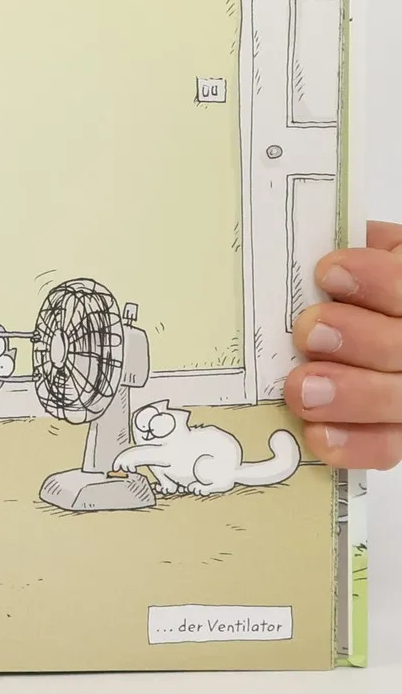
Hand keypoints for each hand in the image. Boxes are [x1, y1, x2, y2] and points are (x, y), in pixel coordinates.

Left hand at [285, 222, 401, 468]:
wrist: (366, 321)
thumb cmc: (354, 282)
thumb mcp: (363, 252)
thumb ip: (353, 248)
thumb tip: (313, 247)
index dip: (379, 280)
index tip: (328, 272)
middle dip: (362, 339)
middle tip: (309, 332)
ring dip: (353, 394)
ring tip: (302, 388)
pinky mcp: (398, 429)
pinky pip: (389, 446)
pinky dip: (354, 444)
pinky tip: (318, 435)